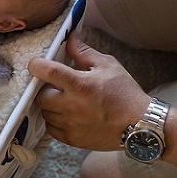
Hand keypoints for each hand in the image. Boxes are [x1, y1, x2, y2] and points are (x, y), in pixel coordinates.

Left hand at [27, 31, 149, 150]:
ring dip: (50, 104)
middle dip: (45, 88)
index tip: (36, 64)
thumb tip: (69, 37)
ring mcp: (71, 125)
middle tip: (57, 85)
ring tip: (65, 100)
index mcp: (80, 85)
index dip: (37, 65)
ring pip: (45, 112)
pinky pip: (51, 128)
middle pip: (40, 95)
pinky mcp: (72, 139)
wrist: (140, 125)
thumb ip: (84, 52)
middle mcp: (72, 106)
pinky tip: (67, 114)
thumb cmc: (125, 93)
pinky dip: (54, 120)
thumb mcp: (108, 66)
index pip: (47, 71)